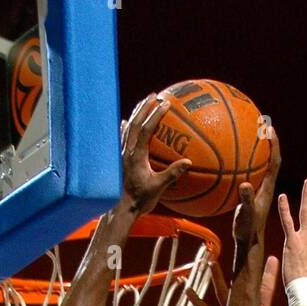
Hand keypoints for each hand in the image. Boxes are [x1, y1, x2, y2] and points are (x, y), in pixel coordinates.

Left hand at [120, 93, 190, 216]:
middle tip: (154, 95)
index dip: (156, 114)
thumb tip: (188, 162)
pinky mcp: (118, 159)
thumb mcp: (158, 188)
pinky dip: (125, 128)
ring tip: (143, 103)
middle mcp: (126, 150)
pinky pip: (121, 138)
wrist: (120, 209)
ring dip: (136, 114)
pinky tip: (125, 123)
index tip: (166, 103)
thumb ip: (172, 173)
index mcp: (136, 155)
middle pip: (135, 122)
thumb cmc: (139, 200)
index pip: (146, 129)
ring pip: (127, 128)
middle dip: (145, 106)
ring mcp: (120, 154)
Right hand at [233, 128, 281, 248]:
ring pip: (259, 166)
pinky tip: (230, 162)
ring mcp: (257, 191)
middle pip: (268, 159)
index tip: (270, 129)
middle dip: (265, 142)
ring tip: (248, 137)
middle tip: (259, 125)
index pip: (275, 161)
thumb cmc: (249, 231)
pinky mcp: (250, 196)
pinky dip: (242, 166)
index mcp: (267, 188)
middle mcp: (264, 186)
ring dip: (255, 152)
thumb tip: (245, 185)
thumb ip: (246, 200)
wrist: (248, 244)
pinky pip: (247, 175)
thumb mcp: (247, 214)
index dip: (274, 145)